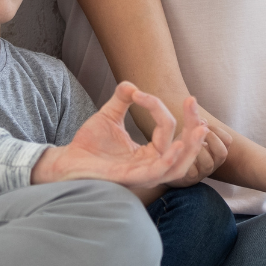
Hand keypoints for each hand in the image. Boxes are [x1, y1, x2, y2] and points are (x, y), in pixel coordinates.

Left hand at [32, 81, 207, 188]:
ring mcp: (143, 175)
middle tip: (192, 101)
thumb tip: (132, 85)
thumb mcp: (108, 117)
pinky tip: (178, 144)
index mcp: (149, 153)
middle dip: (193, 127)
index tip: (138, 93)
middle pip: (183, 150)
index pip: (167, 129)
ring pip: (178, 166)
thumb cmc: (87, 144)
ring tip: (200, 126)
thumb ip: (121, 100)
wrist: (66, 160)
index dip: (156, 107)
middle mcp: (150, 165)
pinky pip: (158, 173)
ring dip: (191, 146)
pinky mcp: (131, 180)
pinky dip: (170, 160)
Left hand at [164, 127, 229, 187]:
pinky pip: (192, 171)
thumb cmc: (182, 147)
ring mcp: (202, 173)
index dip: (217, 130)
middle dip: (211, 139)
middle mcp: (213, 163)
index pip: (227, 140)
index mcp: (216, 151)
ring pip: (208, 163)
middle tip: (199, 132)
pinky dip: (186, 159)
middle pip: (222, 153)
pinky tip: (179, 152)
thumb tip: (203, 121)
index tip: (204, 124)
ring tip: (187, 142)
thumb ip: (196, 125)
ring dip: (198, 149)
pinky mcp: (189, 179)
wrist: (169, 166)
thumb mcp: (189, 133)